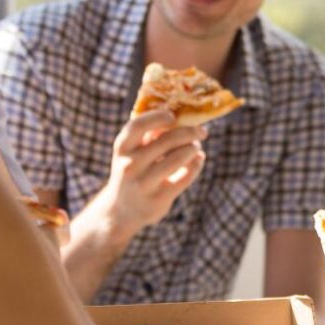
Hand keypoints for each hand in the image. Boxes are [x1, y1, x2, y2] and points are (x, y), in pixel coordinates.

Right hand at [89, 110, 206, 241]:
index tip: (173, 116)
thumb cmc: (133, 170)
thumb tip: (180, 115)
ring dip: (192, 149)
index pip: (137, 126)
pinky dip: (196, 165)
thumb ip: (148, 135)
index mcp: (122, 148)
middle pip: (165, 141)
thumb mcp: (132, 152)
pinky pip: (185, 177)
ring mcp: (143, 183)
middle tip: (202, 131)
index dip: (157, 117)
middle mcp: (130, 165)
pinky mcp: (158, 199)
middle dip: (189, 132)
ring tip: (196, 147)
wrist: (122, 210)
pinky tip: (199, 159)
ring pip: (177, 158)